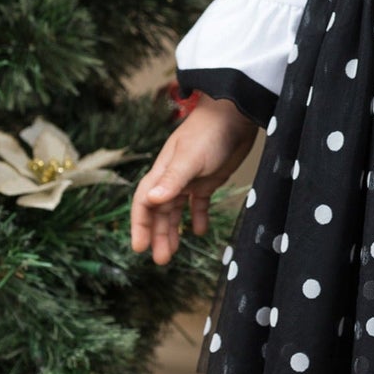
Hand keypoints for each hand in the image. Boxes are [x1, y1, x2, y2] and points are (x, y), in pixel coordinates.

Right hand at [131, 95, 259, 265]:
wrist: (235, 113)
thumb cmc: (209, 132)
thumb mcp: (190, 158)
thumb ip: (172, 180)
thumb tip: (150, 200)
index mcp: (162, 173)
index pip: (144, 203)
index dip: (139, 225)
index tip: (139, 248)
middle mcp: (172, 178)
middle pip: (159, 212)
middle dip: (157, 235)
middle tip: (160, 260)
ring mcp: (190, 179)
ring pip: (176, 211)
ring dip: (173, 231)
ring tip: (173, 253)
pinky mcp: (209, 179)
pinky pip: (199, 203)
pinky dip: (198, 217)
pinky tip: (199, 231)